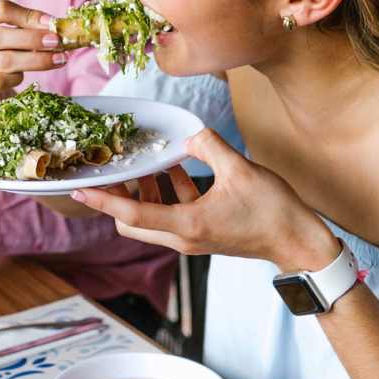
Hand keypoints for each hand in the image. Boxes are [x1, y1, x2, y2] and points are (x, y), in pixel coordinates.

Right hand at [0, 0, 66, 111]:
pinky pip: (0, 80)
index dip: (28, 16)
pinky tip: (24, 76)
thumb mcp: (1, 32)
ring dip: (36, 60)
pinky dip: (17, 78)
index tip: (52, 23)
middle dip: (33, 39)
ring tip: (58, 59)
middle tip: (57, 42)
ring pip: (3, 60)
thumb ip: (22, 25)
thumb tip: (53, 24)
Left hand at [72, 128, 338, 270]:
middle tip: (116, 167)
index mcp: (187, 225)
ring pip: (150, 218)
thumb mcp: (240, 169)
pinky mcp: (202, 231)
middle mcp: (182, 236)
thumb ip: (209, 146)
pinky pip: (171, 212)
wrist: (299, 242)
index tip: (79, 188)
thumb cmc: (273, 211)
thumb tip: (189, 136)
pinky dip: (167, 192)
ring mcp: (191, 237)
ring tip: (147, 161)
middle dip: (119, 195)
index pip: (131, 214)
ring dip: (144, 191)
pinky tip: (175, 166)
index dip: (103, 199)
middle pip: (132, 222)